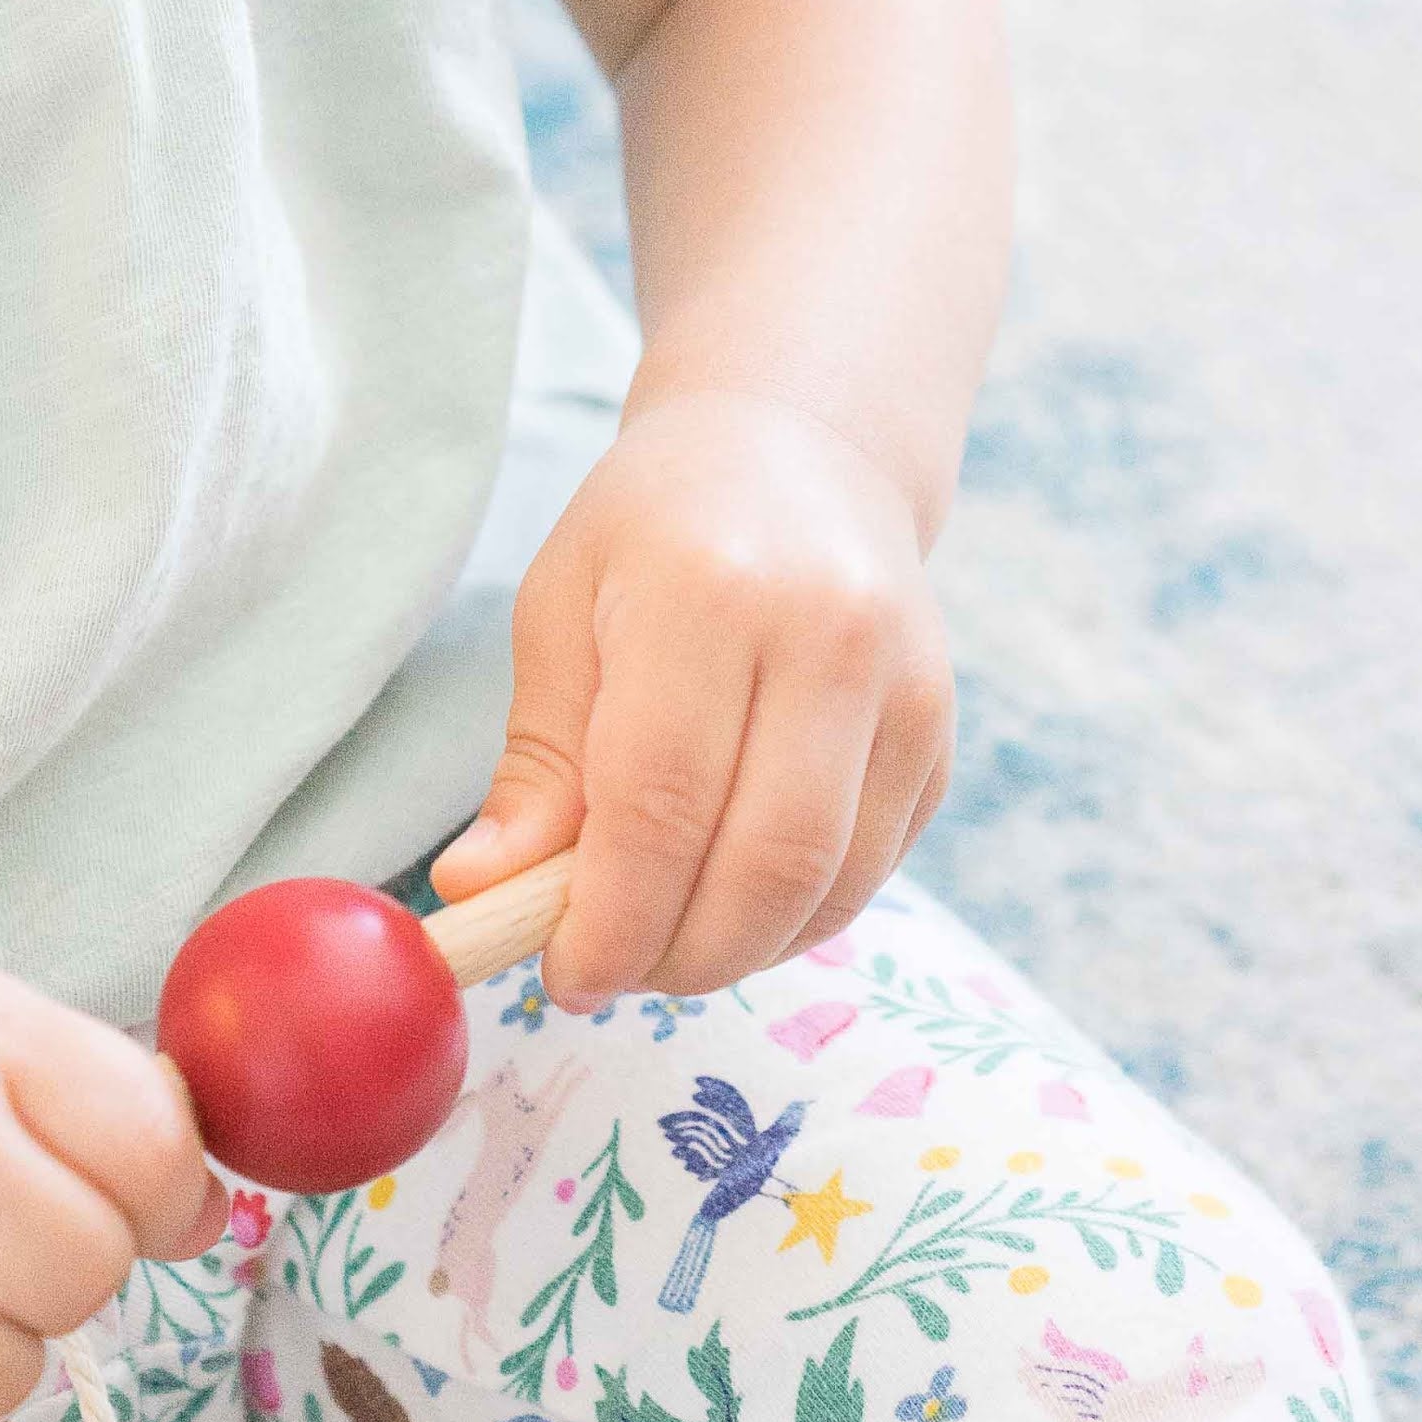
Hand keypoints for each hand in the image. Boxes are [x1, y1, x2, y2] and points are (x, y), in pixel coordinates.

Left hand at [430, 386, 953, 1003]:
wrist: (798, 448)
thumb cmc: (654, 530)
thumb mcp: (558, 613)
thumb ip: (533, 765)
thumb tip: (480, 895)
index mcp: (711, 594)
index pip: (662, 803)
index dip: (610, 918)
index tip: (564, 974)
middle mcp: (831, 636)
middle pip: (763, 863)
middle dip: (677, 955)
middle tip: (612, 972)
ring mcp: (908, 687)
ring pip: (830, 885)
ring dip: (737, 950)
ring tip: (664, 941)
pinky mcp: (941, 732)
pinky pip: (872, 871)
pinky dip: (795, 918)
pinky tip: (732, 899)